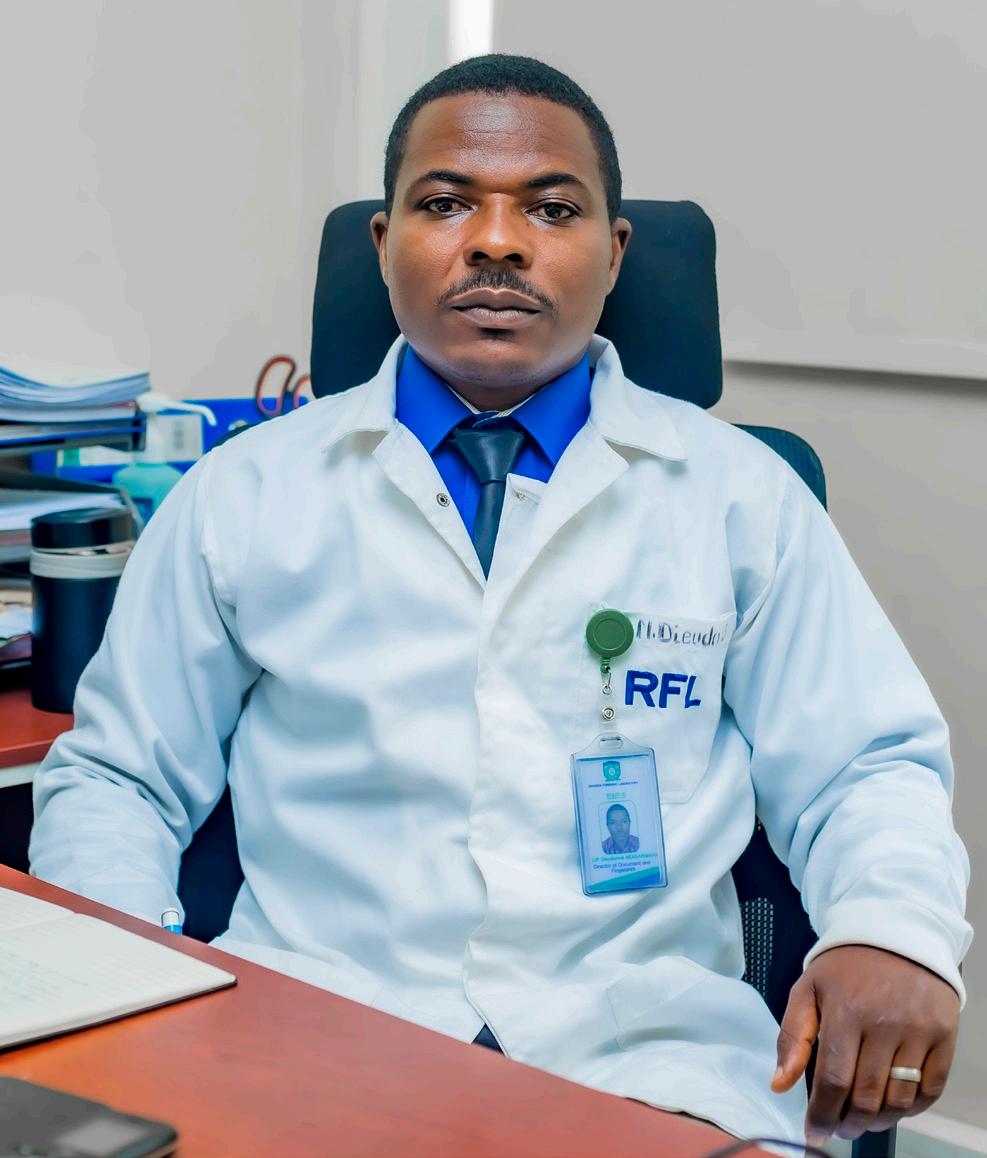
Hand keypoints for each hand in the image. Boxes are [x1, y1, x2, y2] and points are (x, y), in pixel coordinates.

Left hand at [770, 944, 959, 1144]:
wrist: (895, 933)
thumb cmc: (846, 966)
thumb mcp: (807, 989)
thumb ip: (792, 1036)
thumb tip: (780, 1083)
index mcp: (845, 1011)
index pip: (833, 1080)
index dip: (823, 1114)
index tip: (816, 1132)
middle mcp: (884, 1024)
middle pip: (867, 1097)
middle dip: (849, 1123)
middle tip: (839, 1127)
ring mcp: (918, 1031)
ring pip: (899, 1100)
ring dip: (879, 1121)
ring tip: (864, 1119)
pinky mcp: (943, 1035)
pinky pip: (930, 1089)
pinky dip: (912, 1108)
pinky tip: (893, 1105)